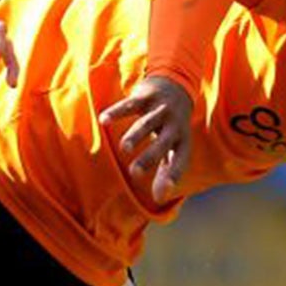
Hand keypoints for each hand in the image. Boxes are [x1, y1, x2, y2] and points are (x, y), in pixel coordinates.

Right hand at [98, 74, 193, 202]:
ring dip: (136, 135)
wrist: (176, 85)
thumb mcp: (173, 148)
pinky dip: (116, 112)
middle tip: (134, 174)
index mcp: (182, 141)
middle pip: (163, 142)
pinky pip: (130, 105)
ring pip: (147, 123)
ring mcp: (160, 109)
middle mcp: (174, 125)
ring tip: (124, 148)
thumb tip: (159, 200)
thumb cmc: (171, 127)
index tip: (161, 194)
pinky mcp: (146, 96)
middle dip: (149, 157)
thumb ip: (166, 172)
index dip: (172, 176)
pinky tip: (103, 120)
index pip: (180, 160)